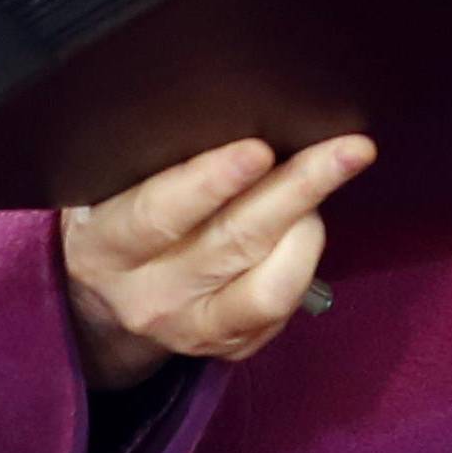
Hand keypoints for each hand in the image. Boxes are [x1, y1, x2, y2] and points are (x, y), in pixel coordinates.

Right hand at [60, 134, 374, 391]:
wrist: (101, 299)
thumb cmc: (119, 208)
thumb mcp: (112, 179)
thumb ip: (156, 153)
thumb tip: (237, 103)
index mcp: (106, 244)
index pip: (158, 214)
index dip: (210, 182)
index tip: (259, 149)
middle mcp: (145, 296)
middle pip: (231, 244)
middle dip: (297, 190)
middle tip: (350, 149)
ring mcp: (186, 331)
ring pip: (266, 289)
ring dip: (309, 228)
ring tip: (330, 176)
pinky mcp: (225, 349)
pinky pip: (280, 311)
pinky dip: (304, 262)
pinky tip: (309, 223)